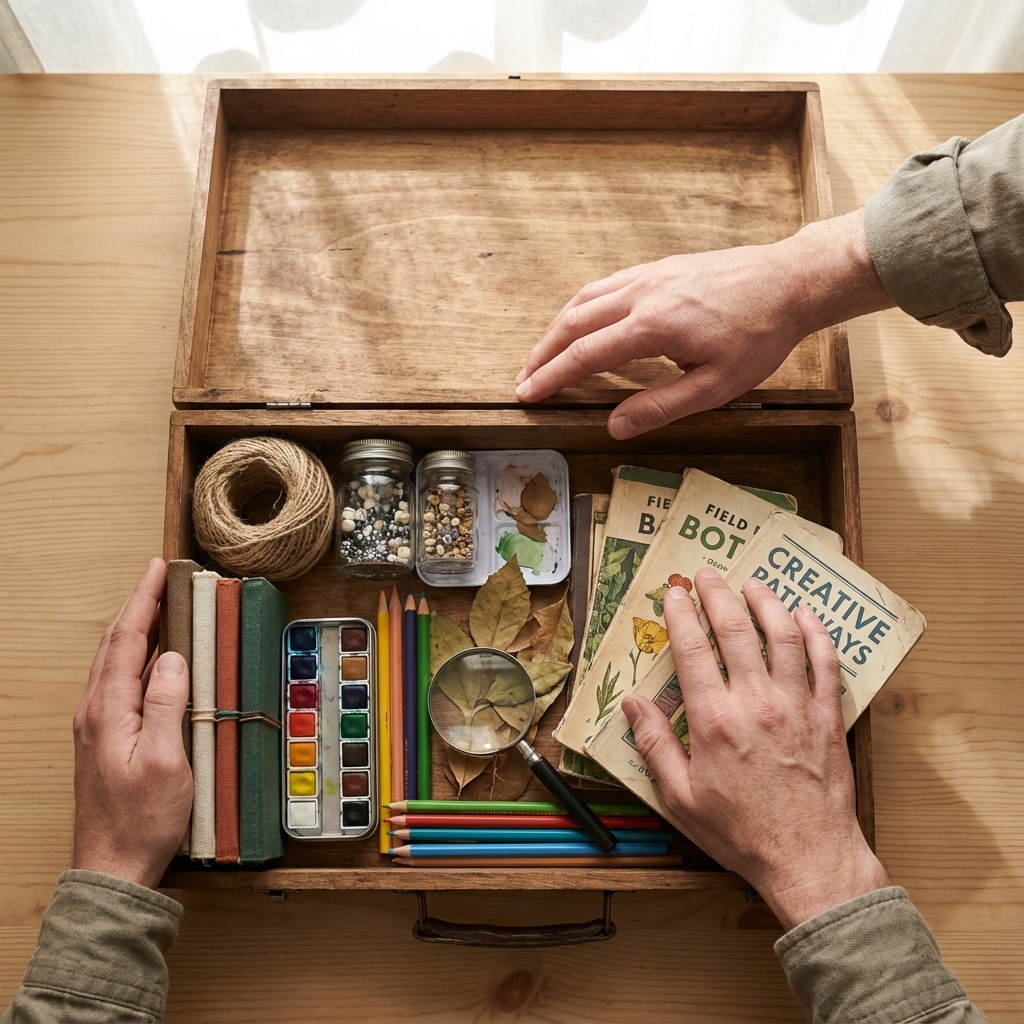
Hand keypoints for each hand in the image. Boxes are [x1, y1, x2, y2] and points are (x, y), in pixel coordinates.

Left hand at [72, 557, 192, 887]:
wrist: (112, 867)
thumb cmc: (142, 820)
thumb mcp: (165, 761)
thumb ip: (166, 704)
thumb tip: (175, 658)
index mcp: (108, 710)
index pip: (126, 640)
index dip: (143, 600)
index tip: (157, 569)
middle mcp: (94, 712)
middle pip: (114, 644)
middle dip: (137, 606)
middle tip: (161, 579)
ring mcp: (95, 726)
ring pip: (113, 662)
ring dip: (135, 630)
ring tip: (160, 608)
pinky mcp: (103, 740)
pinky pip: (118, 683)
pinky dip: (136, 657)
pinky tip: (154, 660)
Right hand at [516, 210, 893, 437]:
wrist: (789, 281)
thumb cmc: (760, 336)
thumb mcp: (716, 386)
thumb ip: (661, 406)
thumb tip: (614, 427)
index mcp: (653, 326)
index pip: (585, 354)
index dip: (551, 377)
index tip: (526, 394)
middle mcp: (642, 294)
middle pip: (573, 323)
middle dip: (543, 354)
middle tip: (524, 380)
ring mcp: (648, 276)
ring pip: (584, 300)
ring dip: (557, 329)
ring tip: (543, 356)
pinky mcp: (658, 268)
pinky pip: (605, 286)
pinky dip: (580, 308)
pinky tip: (580, 323)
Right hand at [622, 568, 889, 930]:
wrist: (809, 859)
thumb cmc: (741, 833)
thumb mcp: (681, 798)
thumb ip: (655, 746)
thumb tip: (634, 705)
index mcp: (715, 721)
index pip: (693, 650)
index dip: (681, 615)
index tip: (673, 594)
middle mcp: (756, 703)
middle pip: (736, 630)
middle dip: (718, 594)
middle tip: (706, 575)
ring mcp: (797, 706)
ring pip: (783, 636)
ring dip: (766, 602)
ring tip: (753, 585)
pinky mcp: (828, 716)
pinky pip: (825, 662)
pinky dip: (816, 632)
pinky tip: (804, 616)